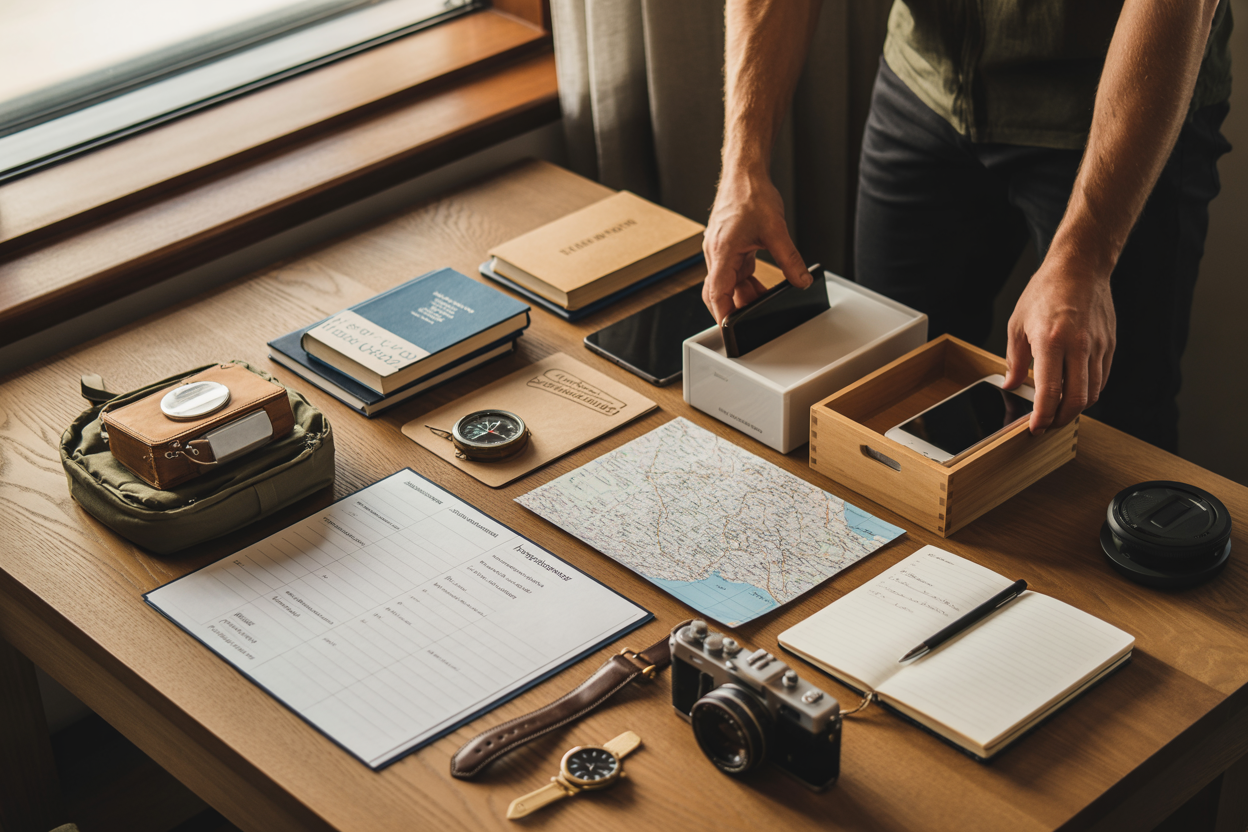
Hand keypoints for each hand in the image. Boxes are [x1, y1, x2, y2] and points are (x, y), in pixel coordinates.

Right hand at [702, 170, 809, 323]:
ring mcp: (721, 251)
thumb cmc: (751, 195)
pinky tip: (760, 286)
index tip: (728, 330)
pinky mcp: (729, 247)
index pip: (716, 292)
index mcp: (722, 251)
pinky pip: (734, 273)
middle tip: (751, 321)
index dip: (721, 314)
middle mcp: (716, 254)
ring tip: (763, 302)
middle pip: (719, 292)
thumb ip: (790, 260)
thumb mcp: (777, 231)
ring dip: (743, 295)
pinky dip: (745, 283)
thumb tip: (801, 281)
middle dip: (734, 308)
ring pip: (728, 283)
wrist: (744, 173)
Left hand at [1003, 258, 1115, 433]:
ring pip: (1093, 392)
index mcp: (1052, 341)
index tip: (1034, 427)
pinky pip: (1102, 378)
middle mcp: (1079, 346)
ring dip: (1076, 408)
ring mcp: (1098, 346)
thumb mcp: (1017, 325)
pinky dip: (1089, 392)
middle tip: (1046, 425)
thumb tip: (1011, 386)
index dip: (1043, 416)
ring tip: (1059, 412)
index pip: (1051, 391)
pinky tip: (1074, 392)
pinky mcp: (1110, 345)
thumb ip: (1015, 360)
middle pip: (1078, 399)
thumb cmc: (1045, 292)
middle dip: (1061, 419)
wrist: (1079, 267)